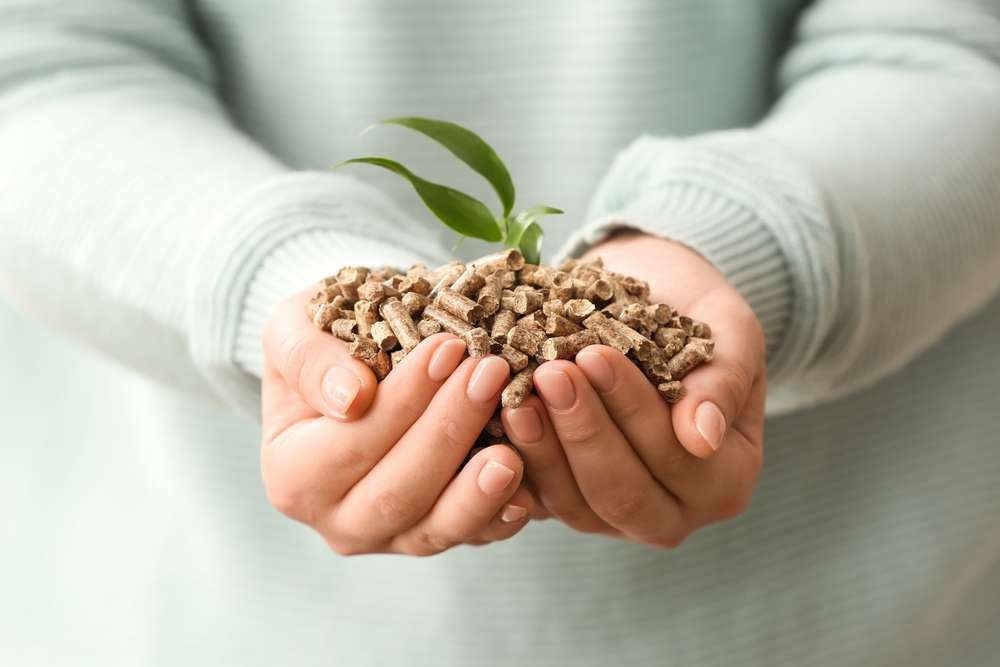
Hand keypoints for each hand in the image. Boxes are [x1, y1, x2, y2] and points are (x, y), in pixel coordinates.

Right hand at [259, 287, 536, 555]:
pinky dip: (500, 517)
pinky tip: (528, 487)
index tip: (447, 348)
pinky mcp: (433, 534)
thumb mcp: (293, 329)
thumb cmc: (322, 340)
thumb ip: (309, 359)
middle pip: (396, 493)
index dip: (402, 400)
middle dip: (448, 431)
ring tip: (513, 450)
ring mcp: (387, 536)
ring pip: (434, 529)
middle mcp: (335, 517)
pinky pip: (471, 537)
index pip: (351, 443)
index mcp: (291, 472)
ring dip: (477, 491)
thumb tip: (350, 399)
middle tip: (491, 372)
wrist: (351, 363)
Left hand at [501, 232, 765, 547]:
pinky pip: (533, 499)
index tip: (595, 356)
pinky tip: (493, 418)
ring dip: (541, 448)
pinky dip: (512, 462)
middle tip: (550, 373)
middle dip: (583, 432)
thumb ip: (722, 382)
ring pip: (571, 504)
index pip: (676, 459)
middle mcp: (668, 512)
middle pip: (621, 495)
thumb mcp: (730, 333)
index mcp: (724, 482)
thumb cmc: (698, 315)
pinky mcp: (560, 501)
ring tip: (516, 393)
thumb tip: (700, 437)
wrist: (648, 301)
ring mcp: (608, 516)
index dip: (634, 411)